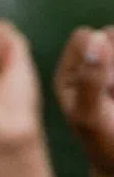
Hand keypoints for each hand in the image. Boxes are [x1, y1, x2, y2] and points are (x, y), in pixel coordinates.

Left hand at [54, 27, 113, 175]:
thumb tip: (96, 37)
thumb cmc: (104, 142)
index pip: (87, 37)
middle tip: (113, 91)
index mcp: (68, 74)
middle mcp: (90, 66)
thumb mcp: (91, 114)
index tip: (103, 85)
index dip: (101, 54)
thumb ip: (91, 79)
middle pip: (112, 34)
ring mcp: (111, 68)